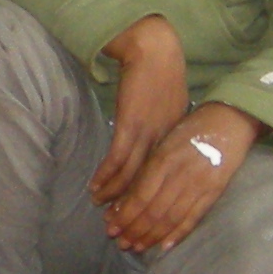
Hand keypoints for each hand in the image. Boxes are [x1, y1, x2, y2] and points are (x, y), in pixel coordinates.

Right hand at [87, 15, 188, 206]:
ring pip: (131, 174)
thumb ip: (166, 126)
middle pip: (148, 181)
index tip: (143, 216)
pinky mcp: (130, 124)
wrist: (154, 48)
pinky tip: (96, 188)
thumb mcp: (173, 104)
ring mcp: (147, 133)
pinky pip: (117, 158)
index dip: (152, 198)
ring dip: (115, 195)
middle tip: (122, 225)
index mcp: (176, 137)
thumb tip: (156, 143)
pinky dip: (106, 176)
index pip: (163, 177)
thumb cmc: (163, 72)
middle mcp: (164, 140)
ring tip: (103, 210)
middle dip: (134, 205)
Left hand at [102, 102, 261, 253]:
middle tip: (121, 243)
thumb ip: (148, 168)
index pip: (139, 195)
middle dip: (134, 229)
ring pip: (170, 218)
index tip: (110, 226)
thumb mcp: (164, 143)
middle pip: (152, 211)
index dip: (124, 215)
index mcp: (162, 159)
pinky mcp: (214, 192)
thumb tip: (126, 197)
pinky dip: (178, 234)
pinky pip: (193, 217)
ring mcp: (198, 185)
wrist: (229, 120)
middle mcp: (179, 175)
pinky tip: (164, 246)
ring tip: (137, 247)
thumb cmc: (190, 129)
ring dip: (152, 236)